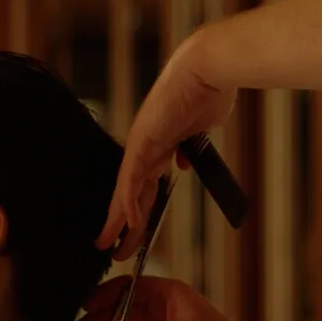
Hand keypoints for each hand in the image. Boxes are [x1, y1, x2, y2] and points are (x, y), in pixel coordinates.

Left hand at [97, 40, 236, 258]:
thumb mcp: (200, 131)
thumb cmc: (210, 92)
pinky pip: (132, 178)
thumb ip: (190, 148)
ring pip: (126, 191)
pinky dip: (129, 202)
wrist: (208, 69)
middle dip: (126, 226)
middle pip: (132, 195)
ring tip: (112, 246)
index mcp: (160, 146)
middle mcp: (146, 148)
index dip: (138, 211)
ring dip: (120, 221)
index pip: (146, 187)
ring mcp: (142, 144)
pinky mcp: (143, 140)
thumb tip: (183, 163)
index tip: (135, 232)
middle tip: (117, 251)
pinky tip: (126, 222)